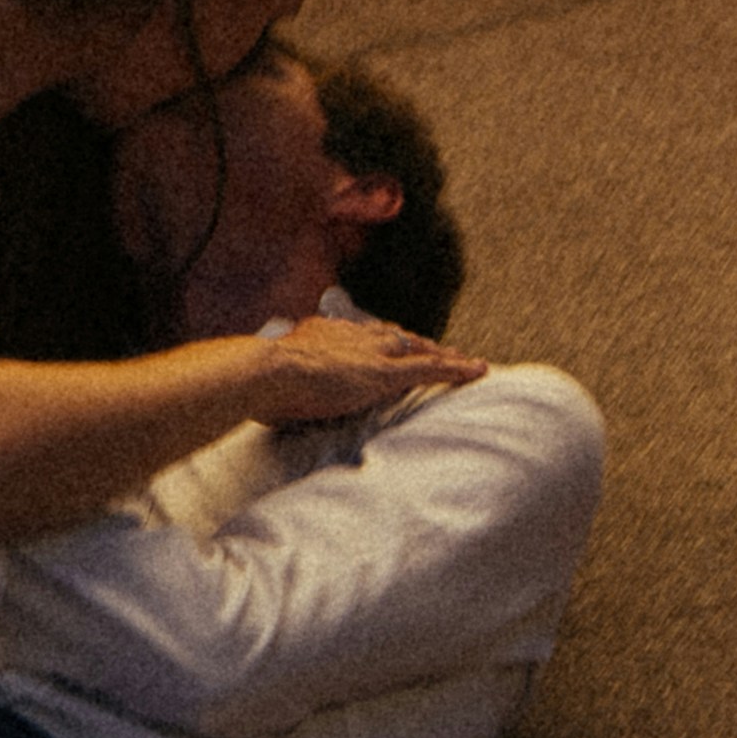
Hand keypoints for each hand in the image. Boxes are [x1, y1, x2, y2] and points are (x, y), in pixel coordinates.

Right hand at [234, 310, 466, 422]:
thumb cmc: (259, 382)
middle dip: (418, 344)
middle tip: (438, 350)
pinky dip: (456, 369)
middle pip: (396, 337)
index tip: (391, 345)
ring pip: (420, 350)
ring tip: (466, 362)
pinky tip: (477, 371)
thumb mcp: (272, 381)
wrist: (267, 371)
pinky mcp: (387, 372)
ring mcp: (372, 352)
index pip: (362, 335)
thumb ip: (281, 389)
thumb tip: (269, 404)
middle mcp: (353, 335)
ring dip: (444, 355)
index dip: (381, 341)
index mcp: (325, 334)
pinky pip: (431, 368)